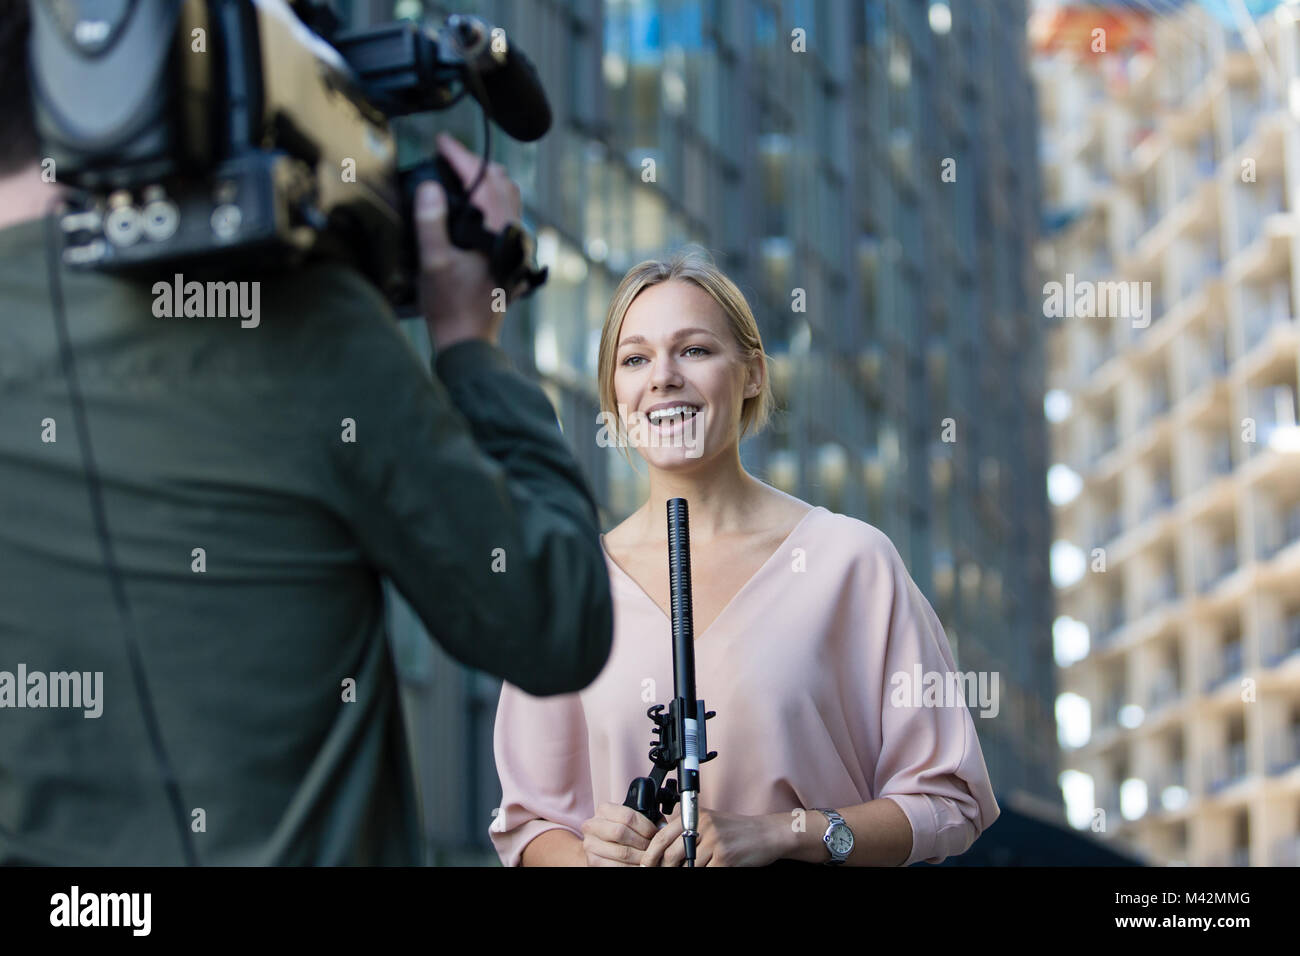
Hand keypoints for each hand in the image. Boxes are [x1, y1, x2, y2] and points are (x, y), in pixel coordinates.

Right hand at [415, 132, 523, 350]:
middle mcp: (514, 235)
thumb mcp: (433, 262)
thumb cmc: (450, 305)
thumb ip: (430, 222)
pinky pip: (507, 216)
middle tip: (447, 155)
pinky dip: (491, 200)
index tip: (441, 142)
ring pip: (508, 198)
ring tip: (459, 173)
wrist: (468, 341)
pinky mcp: (512, 256)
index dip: (460, 156)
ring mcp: (516, 246)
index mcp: (498, 232)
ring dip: (486, 181)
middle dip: (474, 164)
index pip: (483, 180)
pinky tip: (472, 204)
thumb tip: (430, 186)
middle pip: (501, 183)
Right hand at [579, 802, 658, 866]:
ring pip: (622, 852)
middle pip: (621, 832)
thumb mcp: (628, 821)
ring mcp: (590, 844)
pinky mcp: (592, 861)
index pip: (628, 816)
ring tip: (649, 857)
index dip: (646, 826)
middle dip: (642, 842)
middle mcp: (592, 825)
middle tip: (653, 848)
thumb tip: (663, 827)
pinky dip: (632, 867)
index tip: (656, 834)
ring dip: (640, 857)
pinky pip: (616, 866)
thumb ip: (644, 820)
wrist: (601, 846)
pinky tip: (639, 865)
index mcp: (603, 810)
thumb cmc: (620, 833)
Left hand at [641, 806, 784, 866]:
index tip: (646, 864)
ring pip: (688, 866)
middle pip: (671, 853)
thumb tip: (663, 842)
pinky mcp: (725, 859)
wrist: (766, 834)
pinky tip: (710, 869)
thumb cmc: (738, 831)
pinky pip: (705, 872)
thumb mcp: (711, 821)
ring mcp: (715, 843)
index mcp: (697, 815)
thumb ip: (689, 827)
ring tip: (693, 868)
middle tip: (663, 871)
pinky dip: (703, 873)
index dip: (651, 853)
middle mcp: (704, 826)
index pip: (663, 834)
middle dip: (664, 868)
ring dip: (686, 871)